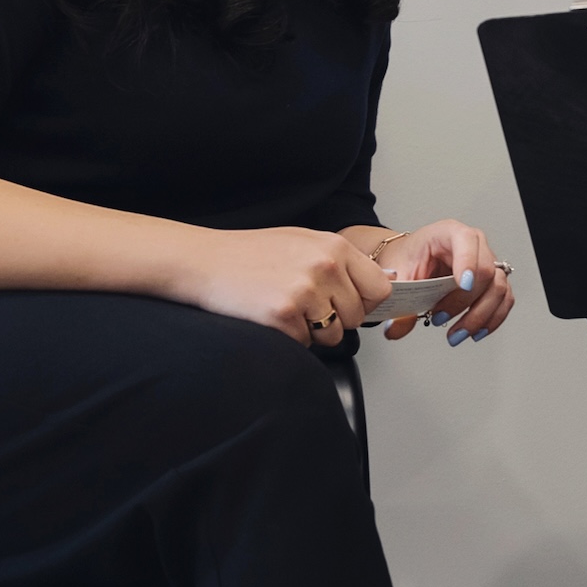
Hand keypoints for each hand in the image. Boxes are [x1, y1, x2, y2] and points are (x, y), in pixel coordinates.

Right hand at [188, 227, 393, 345]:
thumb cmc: (252, 253)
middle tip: (305, 306)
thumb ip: (341, 262)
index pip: (379, 289)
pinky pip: (304, 343)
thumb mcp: (304, 242)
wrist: (205, 261)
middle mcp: (325, 267)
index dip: (365, 302)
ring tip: (286, 307)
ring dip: (312, 331)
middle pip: (355, 317)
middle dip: (335, 319)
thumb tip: (381, 285)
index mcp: (335, 247)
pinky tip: (270, 315)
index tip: (349, 304)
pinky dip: (289, 337)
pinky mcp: (284, 315)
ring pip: (332, 335)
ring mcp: (305, 292)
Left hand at [366, 219, 518, 343]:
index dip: (468, 263)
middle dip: (465, 302)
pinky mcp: (492, 282)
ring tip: (457, 333)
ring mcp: (487, 263)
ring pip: (499, 289)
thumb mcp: (398, 274)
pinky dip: (492, 319)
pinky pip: (504, 300)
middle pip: (486, 271)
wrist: (410, 261)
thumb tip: (398, 328)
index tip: (463, 285)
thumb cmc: (408, 258)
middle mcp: (474, 245)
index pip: (467, 241)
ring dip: (480, 316)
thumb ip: (399, 301)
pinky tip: (475, 332)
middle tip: (440, 318)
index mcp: (449, 233)